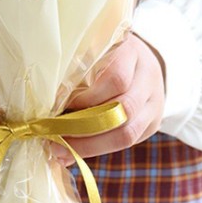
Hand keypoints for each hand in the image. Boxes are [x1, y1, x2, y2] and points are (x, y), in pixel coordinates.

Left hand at [55, 34, 165, 164]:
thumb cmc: (104, 55)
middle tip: (53, 134)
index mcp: (130, 50)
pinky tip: (74, 152)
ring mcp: (155, 100)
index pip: (115, 78)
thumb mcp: (91, 52)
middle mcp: (148, 75)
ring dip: (91, 145)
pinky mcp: (153, 123)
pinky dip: (99, 149)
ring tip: (61, 150)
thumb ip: (75, 73)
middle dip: (85, 126)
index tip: (54, 105)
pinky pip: (128, 142)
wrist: (139, 59)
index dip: (85, 95)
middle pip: (124, 107)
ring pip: (128, 132)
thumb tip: (47, 109)